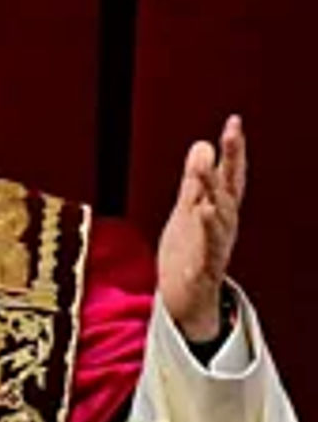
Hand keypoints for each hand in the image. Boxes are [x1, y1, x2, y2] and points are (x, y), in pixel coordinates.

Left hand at [157, 115, 246, 340]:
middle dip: (230, 162)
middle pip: (227, 190)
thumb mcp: (189, 209)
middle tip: (229, 133)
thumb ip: (195, 179)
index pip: (229, 176)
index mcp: (218, 211)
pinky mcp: (201, 270)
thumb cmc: (189, 252)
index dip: (233, 149)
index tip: (234, 121)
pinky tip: (204, 214)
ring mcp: (214, 248)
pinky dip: (206, 234)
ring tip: (205, 169)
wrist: (186, 300)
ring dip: (214, 192)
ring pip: (219, 218)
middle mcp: (222, 227)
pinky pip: (206, 251)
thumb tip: (202, 143)